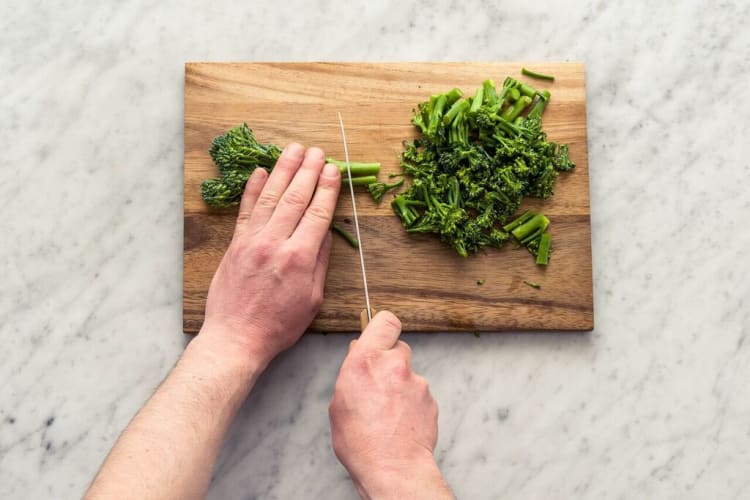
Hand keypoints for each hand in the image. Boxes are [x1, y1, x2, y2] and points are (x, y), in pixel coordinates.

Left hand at [201, 144, 340, 366]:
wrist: (235, 338)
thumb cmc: (278, 326)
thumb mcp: (312, 300)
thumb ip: (320, 263)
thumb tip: (325, 234)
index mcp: (299, 258)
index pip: (317, 214)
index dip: (326, 189)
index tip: (333, 170)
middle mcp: (275, 243)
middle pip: (295, 198)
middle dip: (307, 171)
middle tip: (316, 151)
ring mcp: (252, 241)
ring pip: (270, 197)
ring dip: (283, 170)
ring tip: (293, 150)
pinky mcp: (235, 244)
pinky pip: (245, 210)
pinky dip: (253, 189)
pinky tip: (261, 172)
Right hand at [329, 311, 452, 498]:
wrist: (393, 468)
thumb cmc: (361, 441)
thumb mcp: (339, 402)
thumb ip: (352, 372)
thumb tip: (359, 357)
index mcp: (367, 360)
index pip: (385, 321)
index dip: (382, 326)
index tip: (378, 334)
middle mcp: (395, 365)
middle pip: (398, 347)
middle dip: (389, 360)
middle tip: (378, 382)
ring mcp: (417, 382)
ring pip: (408, 372)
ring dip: (400, 384)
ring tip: (386, 410)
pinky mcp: (430, 399)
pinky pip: (418, 392)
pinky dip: (410, 402)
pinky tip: (398, 420)